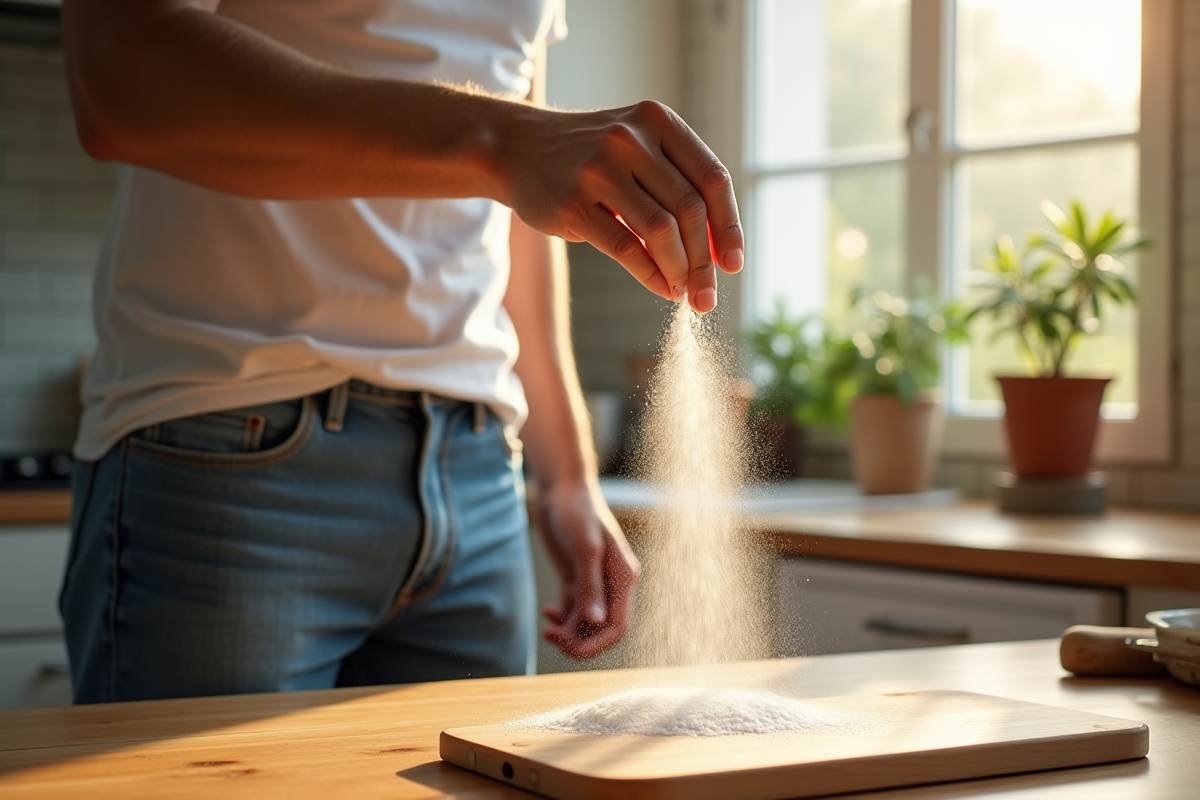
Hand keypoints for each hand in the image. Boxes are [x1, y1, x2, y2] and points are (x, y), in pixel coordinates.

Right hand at [500, 100, 743, 313]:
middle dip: (704, 261)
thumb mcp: (636, 150)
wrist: (516, 148)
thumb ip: (675, 187)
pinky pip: (624, 248)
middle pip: (689, 209)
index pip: (712, 179)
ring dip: (679, 270)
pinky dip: (650, 275)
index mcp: (657, 122)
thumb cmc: (590, 157)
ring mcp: (599, 170)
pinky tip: (660, 288)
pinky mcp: (572, 203)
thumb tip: (716, 254)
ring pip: (660, 231)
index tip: (732, 265)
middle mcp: (631, 140)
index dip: (729, 227)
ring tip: (683, 292)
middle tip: (707, 295)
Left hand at [535, 481, 638, 658]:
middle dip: (580, 639)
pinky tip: (547, 613)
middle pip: (601, 628)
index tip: (571, 650)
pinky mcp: (576, 577)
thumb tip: (596, 621)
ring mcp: (593, 581)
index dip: (598, 644)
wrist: (561, 488)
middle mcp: (612, 583)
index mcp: (623, 577)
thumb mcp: (585, 548)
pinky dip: (561, 617)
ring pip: (585, 621)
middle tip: (552, 638)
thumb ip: (590, 586)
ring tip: (547, 629)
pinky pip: (573, 609)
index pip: (618, 625)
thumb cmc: (577, 512)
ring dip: (568, 631)